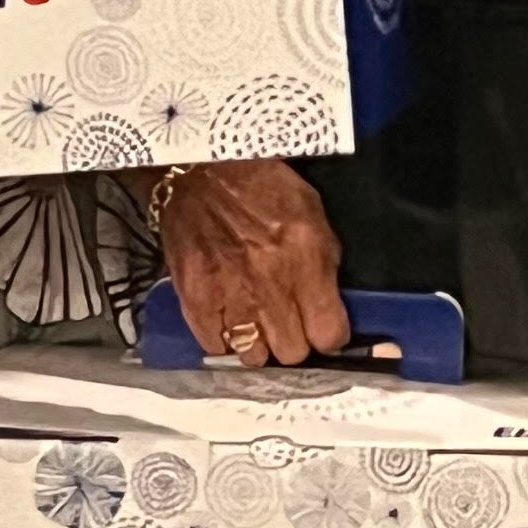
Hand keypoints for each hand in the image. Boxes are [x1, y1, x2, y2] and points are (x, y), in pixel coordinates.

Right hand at [157, 159, 349, 367]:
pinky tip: (229, 319)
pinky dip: (224, 339)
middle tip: (290, 322)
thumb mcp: (312, 213)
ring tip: (258, 324)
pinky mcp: (195, 301)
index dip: (332, 336)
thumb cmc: (262, 186)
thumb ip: (325, 263)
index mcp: (305, 261)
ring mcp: (229, 297)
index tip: (325, 329)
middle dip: (296, 341)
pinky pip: (215, 346)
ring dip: (260, 344)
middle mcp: (269, 286)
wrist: (199, 171)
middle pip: (292, 352)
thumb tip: (331, 305)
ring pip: (254, 356)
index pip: (329, 334)